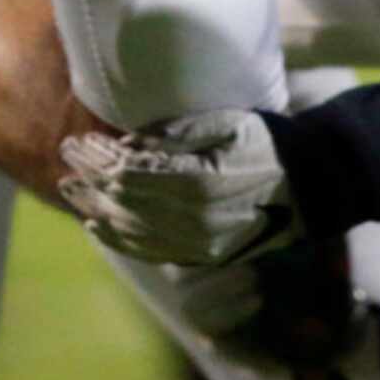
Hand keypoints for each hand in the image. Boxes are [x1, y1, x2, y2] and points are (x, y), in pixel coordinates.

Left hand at [59, 108, 300, 264]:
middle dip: (89, 183)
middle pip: (122, 204)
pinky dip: (119, 239)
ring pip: (131, 232)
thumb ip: (176, 135)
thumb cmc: (271, 143)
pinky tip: (99, 227)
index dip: (96, 158)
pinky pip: (150, 252)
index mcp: (197, 183)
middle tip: (65, 162)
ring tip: (73, 193)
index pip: (127, 173)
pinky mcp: (203, 256)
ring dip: (97, 211)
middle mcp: (191, 221)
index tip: (74, 142)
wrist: (314, 184)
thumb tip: (129, 144)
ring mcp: (197, 244)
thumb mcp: (228, 123)